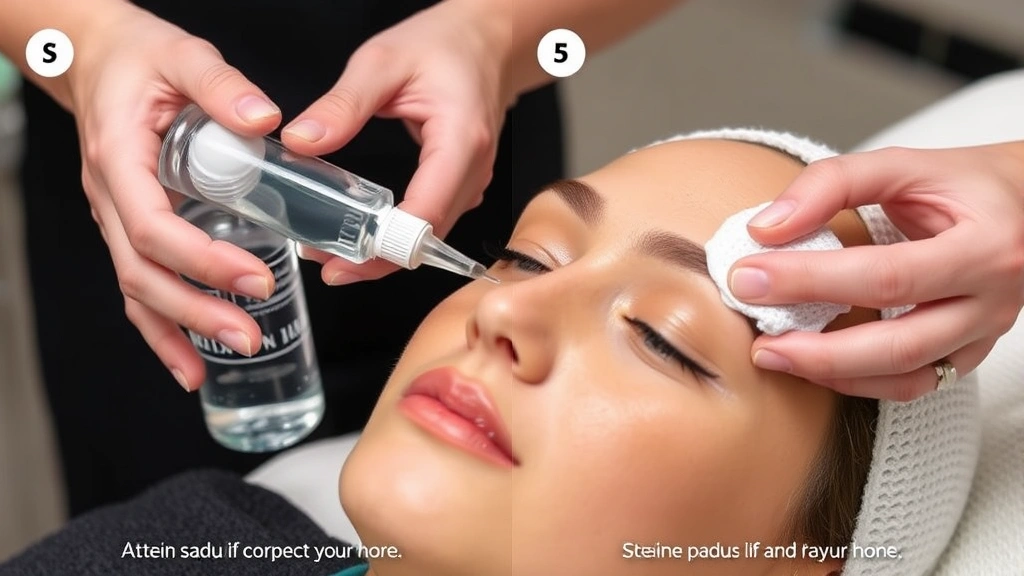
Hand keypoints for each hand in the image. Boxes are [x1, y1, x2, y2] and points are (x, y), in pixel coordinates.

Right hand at [68, 5, 283, 389]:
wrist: (97, 58)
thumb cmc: (139, 58)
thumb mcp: (183, 56)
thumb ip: (222, 86)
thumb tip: (266, 119)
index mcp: (118, 159)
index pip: (152, 227)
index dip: (201, 260)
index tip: (254, 278)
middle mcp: (109, 198)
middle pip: (142, 273)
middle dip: (195, 311)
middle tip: (250, 335)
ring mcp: (115, 217)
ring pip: (137, 288)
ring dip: (180, 330)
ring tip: (230, 357)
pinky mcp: (131, 227)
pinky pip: (140, 284)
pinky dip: (163, 328)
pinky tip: (192, 362)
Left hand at [282, 0, 513, 284]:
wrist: (486, 39)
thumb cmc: (444, 44)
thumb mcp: (382, 62)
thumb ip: (342, 104)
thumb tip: (303, 140)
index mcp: (461, 141)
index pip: (426, 213)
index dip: (384, 247)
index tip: (341, 261)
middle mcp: (474, 170)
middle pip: (427, 238)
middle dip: (376, 259)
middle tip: (324, 263)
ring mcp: (473, 181)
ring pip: (431, 238)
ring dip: (386, 252)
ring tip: (335, 250)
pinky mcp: (463, 185)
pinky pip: (433, 223)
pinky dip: (399, 236)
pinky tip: (366, 232)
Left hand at [731, 143, 1023, 400]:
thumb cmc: (963, 185)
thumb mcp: (903, 163)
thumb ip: (832, 184)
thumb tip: (766, 228)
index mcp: (985, 244)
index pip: (885, 275)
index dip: (810, 280)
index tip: (749, 276)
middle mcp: (993, 298)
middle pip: (898, 343)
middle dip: (817, 348)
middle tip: (757, 341)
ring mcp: (985, 333)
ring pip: (907, 377)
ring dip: (833, 374)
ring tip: (775, 357)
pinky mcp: (969, 354)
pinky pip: (915, 385)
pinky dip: (860, 382)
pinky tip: (815, 365)